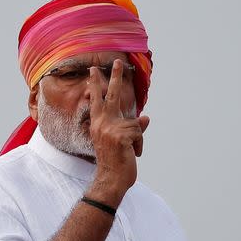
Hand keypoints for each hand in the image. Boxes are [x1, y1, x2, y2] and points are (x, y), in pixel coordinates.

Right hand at [87, 59, 149, 203]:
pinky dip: (140, 145)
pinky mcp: (121, 135)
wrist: (110, 180)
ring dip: (137, 138)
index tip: (94, 70)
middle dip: (115, 76)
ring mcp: (110, 128)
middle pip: (112, 95)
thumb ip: (129, 127)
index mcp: (98, 123)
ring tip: (130, 152)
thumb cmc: (114, 161)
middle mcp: (102, 123)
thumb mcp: (118, 141)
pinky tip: (133, 154)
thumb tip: (145, 117)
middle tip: (118, 61)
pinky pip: (139, 133)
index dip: (96, 84)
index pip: (97, 100)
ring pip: (135, 122)